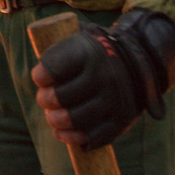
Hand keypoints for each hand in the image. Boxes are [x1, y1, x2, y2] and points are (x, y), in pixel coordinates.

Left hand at [31, 9, 174, 150]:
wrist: (135, 58)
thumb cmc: (92, 50)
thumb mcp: (78, 37)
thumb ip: (57, 50)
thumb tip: (40, 76)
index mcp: (88, 52)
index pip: (54, 68)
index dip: (41, 76)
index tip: (39, 77)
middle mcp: (103, 75)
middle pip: (61, 97)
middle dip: (46, 100)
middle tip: (43, 98)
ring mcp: (114, 99)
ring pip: (75, 118)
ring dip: (56, 120)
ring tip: (52, 116)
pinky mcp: (121, 119)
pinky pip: (94, 136)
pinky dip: (73, 138)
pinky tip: (61, 133)